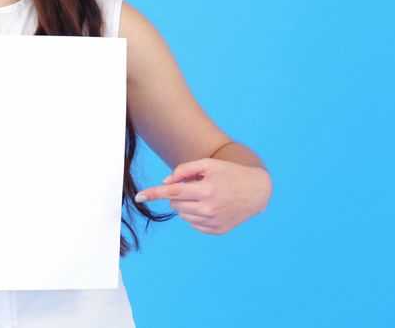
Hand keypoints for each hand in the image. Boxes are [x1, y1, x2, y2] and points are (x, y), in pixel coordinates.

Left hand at [135, 158, 271, 234]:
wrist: (257, 191)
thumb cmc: (230, 173)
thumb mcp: (209, 164)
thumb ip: (184, 170)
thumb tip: (165, 183)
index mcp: (207, 190)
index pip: (172, 193)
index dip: (153, 194)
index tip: (138, 197)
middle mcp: (209, 208)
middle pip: (175, 204)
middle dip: (179, 195)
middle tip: (195, 186)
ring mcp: (213, 222)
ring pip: (182, 215)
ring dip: (187, 205)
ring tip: (205, 195)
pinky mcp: (216, 231)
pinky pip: (193, 224)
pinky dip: (196, 214)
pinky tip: (211, 206)